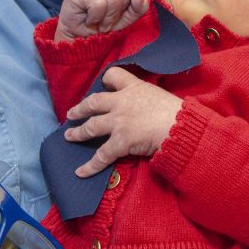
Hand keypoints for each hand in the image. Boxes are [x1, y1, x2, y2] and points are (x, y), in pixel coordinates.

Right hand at [55, 0, 147, 40]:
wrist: (79, 38)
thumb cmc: (103, 26)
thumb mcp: (127, 20)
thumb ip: (139, 8)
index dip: (135, 0)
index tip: (123, 12)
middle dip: (119, 12)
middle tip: (107, 20)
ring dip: (107, 17)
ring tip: (98, 21)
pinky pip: (99, 3)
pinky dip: (95, 17)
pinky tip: (89, 18)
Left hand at [65, 67, 182, 176]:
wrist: (179, 126)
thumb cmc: (177, 111)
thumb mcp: (160, 95)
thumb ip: (146, 98)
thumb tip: (146, 106)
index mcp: (134, 88)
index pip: (114, 76)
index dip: (106, 81)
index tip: (102, 85)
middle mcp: (121, 103)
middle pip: (94, 102)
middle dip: (80, 108)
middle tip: (71, 114)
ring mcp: (118, 122)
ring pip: (92, 127)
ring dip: (78, 133)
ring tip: (69, 136)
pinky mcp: (120, 142)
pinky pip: (102, 156)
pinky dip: (90, 166)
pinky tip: (80, 172)